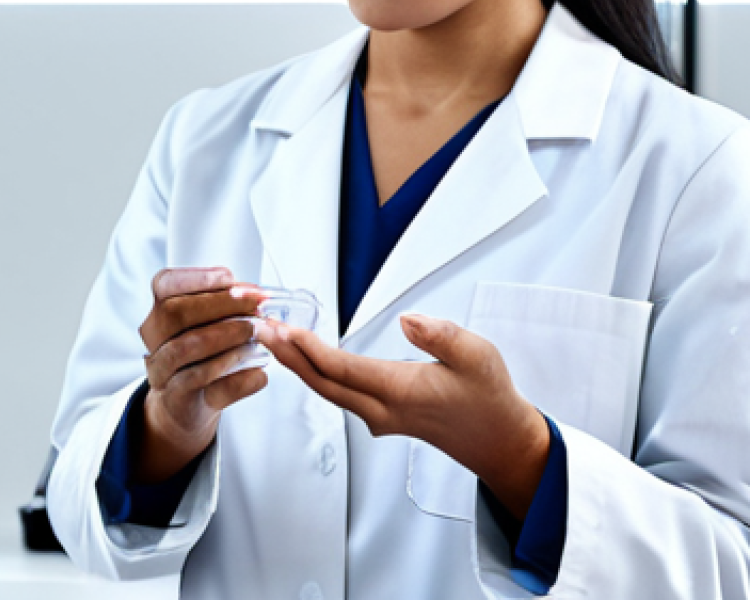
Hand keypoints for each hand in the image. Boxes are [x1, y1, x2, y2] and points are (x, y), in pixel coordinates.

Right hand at [137, 267, 268, 483]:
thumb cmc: (203, 355)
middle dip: (220, 304)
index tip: (230, 277)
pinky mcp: (175, 396)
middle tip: (254, 305)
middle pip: (175, 312)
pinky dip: (231, 370)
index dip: (197, 278)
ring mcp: (161, 367)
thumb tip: (254, 294)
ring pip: (184, 347)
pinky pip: (200, 379)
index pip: (165, 284)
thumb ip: (228, 307)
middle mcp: (154, 336)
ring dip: (224, 335)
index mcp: (160, 310)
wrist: (187, 404)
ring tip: (253, 331)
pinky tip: (254, 366)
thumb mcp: (212, 325)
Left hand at [257, 313, 549, 520]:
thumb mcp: (478, 357)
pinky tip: (307, 359)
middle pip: (324, 383)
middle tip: (262, 329)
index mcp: (400, 392)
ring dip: (300, 365)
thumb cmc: (489, 398)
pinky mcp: (383, 417)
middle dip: (290, 356)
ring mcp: (381, 417)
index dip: (309, 348)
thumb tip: (409, 320)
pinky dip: (317, 375)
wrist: (501, 442)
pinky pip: (340, 395)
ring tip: (275, 339)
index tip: (284, 328)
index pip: (341, 369)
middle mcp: (383, 410)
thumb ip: (442, 336)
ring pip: (329, 391)